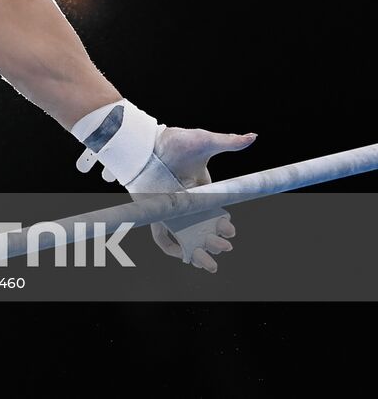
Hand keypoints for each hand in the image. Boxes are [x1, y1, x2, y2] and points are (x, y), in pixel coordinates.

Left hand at [129, 126, 256, 272]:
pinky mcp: (155, 211)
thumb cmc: (175, 142)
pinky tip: (183, 256)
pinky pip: (161, 236)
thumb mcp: (205, 142)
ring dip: (197, 251)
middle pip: (204, 230)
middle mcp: (188, 202)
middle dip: (215, 242)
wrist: (147, 143)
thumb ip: (229, 142)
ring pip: (186, 237)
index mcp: (203, 190)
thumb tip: (253, 136)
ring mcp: (171, 208)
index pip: (216, 214)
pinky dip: (171, 247)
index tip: (230, 229)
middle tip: (223, 247)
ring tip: (208, 263)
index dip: (224, 226)